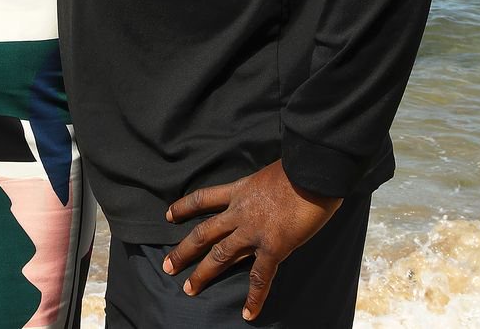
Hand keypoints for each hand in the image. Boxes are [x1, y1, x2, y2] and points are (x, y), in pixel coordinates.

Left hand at [162, 159, 341, 320]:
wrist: (312, 170)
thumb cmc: (297, 165)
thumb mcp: (268, 171)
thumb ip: (260, 187)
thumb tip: (266, 192)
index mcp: (239, 190)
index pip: (204, 198)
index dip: (184, 207)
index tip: (168, 215)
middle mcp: (240, 211)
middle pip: (204, 233)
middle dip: (184, 250)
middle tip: (167, 266)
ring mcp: (254, 230)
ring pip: (221, 255)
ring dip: (203, 273)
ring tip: (188, 289)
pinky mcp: (274, 246)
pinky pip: (260, 276)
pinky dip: (254, 297)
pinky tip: (248, 314)